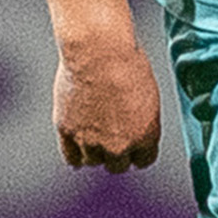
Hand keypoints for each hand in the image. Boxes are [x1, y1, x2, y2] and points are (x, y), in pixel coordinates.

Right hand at [54, 20, 163, 173]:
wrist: (98, 53)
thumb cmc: (126, 65)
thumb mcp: (149, 95)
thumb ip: (142, 121)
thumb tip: (134, 129)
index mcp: (145, 136)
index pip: (143, 160)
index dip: (137, 152)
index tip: (133, 147)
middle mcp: (119, 145)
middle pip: (117, 165)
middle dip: (116, 153)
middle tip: (111, 137)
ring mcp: (91, 142)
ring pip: (93, 161)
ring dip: (94, 150)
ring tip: (93, 133)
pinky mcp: (68, 133)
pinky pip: (72, 158)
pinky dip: (75, 153)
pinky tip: (78, 145)